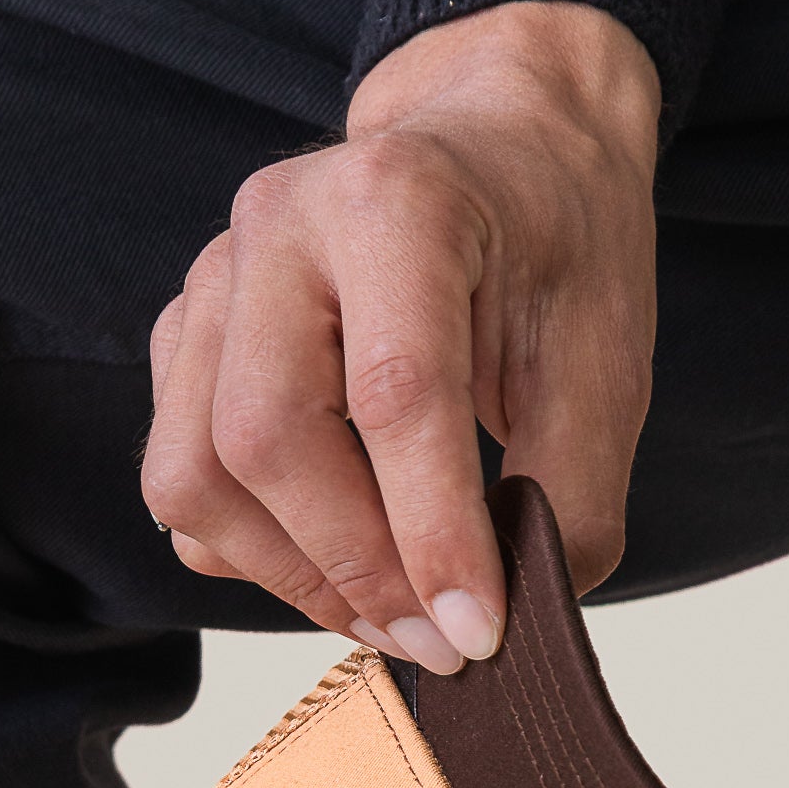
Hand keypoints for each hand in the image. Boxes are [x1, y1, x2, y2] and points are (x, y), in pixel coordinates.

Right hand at [140, 1, 659, 673]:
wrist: (502, 147)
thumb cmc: (556, 249)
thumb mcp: (605, 365)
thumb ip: (567, 500)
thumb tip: (495, 629)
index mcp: (399, 198)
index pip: (394, 395)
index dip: (433, 537)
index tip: (475, 633)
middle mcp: (281, 223)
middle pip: (265, 439)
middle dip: (352, 569)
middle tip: (435, 640)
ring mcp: (214, 279)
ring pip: (197, 475)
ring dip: (291, 576)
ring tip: (388, 613)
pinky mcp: (184, 337)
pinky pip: (184, 482)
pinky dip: (253, 552)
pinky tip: (339, 558)